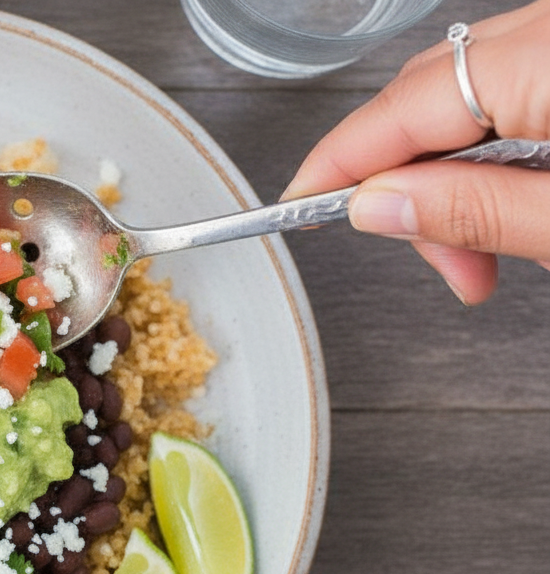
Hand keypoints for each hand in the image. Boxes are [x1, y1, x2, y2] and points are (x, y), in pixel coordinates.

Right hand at [282, 0, 549, 304]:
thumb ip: (477, 210)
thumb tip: (379, 206)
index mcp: (546, 59)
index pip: (402, 107)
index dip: (339, 163)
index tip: (297, 204)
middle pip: (430, 100)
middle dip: (414, 189)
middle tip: (444, 265)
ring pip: (470, 98)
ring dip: (461, 179)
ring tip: (489, 255)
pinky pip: (516, 90)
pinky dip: (503, 151)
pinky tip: (518, 202)